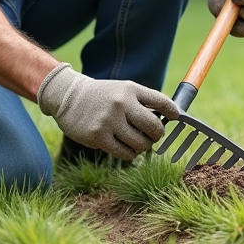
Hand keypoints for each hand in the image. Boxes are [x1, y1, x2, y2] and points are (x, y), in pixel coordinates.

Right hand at [37, 64, 178, 159]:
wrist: (69, 97)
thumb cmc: (102, 96)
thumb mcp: (123, 90)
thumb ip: (143, 102)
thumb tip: (169, 117)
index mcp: (131, 89)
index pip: (162, 102)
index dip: (173, 112)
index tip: (174, 117)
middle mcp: (121, 103)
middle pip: (154, 128)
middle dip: (157, 135)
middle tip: (151, 135)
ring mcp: (109, 120)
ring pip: (141, 144)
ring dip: (142, 146)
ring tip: (136, 141)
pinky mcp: (99, 136)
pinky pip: (126, 154)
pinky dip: (129, 153)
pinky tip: (124, 147)